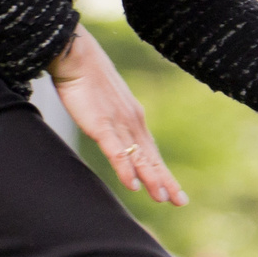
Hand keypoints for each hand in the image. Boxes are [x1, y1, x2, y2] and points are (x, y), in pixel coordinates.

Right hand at [49, 27, 186, 205]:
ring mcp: (119, 124)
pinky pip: (117, 151)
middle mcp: (132, 122)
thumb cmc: (87, 78)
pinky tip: (133, 185)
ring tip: (163, 198)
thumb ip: (112, 120)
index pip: (151, 151)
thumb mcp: (106, 103)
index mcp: (134, 118)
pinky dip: (126, 169)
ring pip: (140, 157)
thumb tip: (112, 133)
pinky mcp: (102, 124)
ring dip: (152, 179)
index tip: (174, 190)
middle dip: (166, 180)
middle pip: (152, 158)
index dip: (162, 172)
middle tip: (181, 202)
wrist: (76, 55)